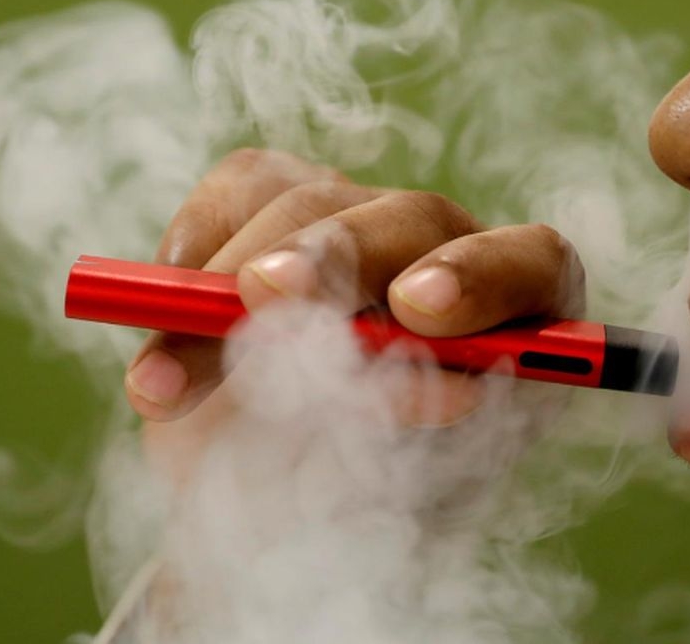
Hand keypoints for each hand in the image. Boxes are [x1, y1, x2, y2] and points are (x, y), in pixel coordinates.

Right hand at [123, 149, 584, 472]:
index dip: (477, 278)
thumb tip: (363, 387)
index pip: (527, 265)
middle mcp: (446, 255)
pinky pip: (241, 187)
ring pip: (309, 201)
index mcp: (514, 322)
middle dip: (336, 255)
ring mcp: (364, 218)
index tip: (415, 312)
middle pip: (412, 219)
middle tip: (267, 295)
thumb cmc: (364, 502)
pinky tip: (166, 306)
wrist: (293, 493)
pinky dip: (195, 244)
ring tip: (162, 383)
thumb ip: (386, 445)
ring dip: (226, 284)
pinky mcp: (287, 202)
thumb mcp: (387, 495)